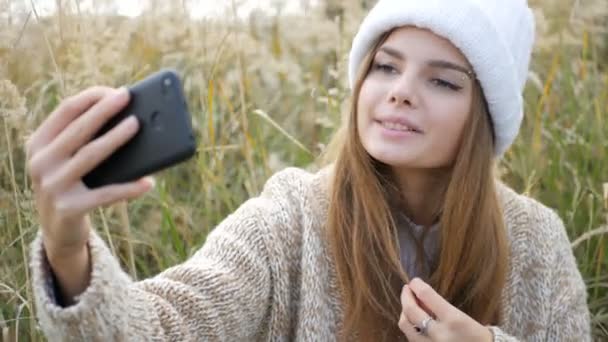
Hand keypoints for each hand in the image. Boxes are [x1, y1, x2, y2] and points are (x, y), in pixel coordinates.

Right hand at [26, 86, 153, 260]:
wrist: (57, 230)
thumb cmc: (74, 184)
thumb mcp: (69, 160)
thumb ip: (85, 140)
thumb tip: (129, 119)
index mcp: (39, 144)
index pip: (65, 111)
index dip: (91, 97)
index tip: (115, 90)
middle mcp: (40, 162)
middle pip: (78, 129)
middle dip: (104, 110)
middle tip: (127, 96)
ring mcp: (52, 186)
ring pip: (90, 155)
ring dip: (116, 138)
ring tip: (138, 125)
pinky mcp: (69, 208)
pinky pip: (105, 194)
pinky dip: (129, 188)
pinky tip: (148, 182)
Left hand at [398, 278, 492, 341]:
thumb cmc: (477, 336)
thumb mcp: (462, 316)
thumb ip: (439, 306)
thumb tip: (419, 295)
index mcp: (453, 320)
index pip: (427, 295)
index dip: (417, 285)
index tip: (414, 282)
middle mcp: (439, 334)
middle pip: (411, 310)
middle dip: (406, 296)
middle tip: (407, 289)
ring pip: (405, 326)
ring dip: (404, 312)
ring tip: (408, 305)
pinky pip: (411, 337)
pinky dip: (409, 327)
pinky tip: (413, 321)